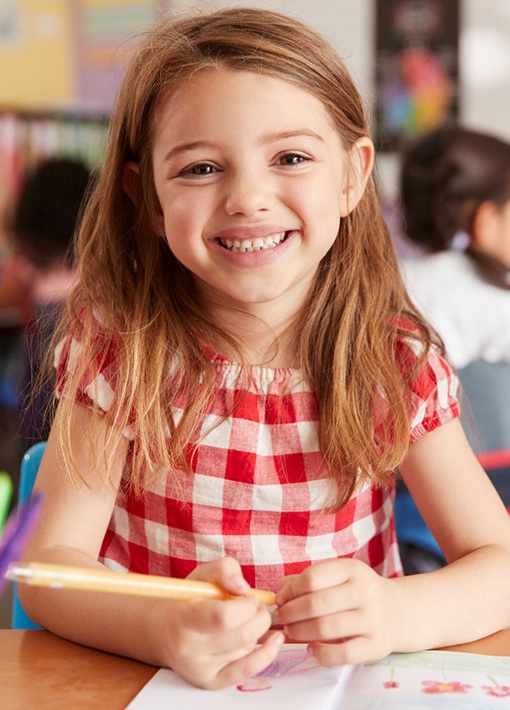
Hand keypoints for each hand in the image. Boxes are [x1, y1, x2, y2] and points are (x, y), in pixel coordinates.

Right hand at [150, 557, 282, 688]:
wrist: (164, 632)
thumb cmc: (186, 600)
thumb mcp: (201, 576)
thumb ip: (224, 570)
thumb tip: (243, 588)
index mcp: (183, 619)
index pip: (223, 618)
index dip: (246, 606)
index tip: (249, 597)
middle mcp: (189, 650)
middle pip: (242, 637)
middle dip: (260, 617)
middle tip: (257, 607)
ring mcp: (200, 670)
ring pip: (246, 650)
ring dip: (257, 632)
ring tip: (246, 621)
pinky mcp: (210, 682)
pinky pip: (246, 671)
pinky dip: (267, 655)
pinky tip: (275, 640)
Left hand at [276, 559, 397, 665]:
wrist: (398, 612)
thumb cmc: (357, 593)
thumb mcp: (338, 577)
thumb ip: (306, 581)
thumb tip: (279, 594)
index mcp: (352, 569)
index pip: (312, 578)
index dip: (290, 591)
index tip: (281, 599)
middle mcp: (365, 591)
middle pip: (316, 604)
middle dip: (290, 613)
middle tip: (281, 618)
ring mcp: (373, 619)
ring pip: (326, 628)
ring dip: (300, 632)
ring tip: (291, 631)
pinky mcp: (377, 645)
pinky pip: (342, 654)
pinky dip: (321, 654)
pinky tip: (312, 649)